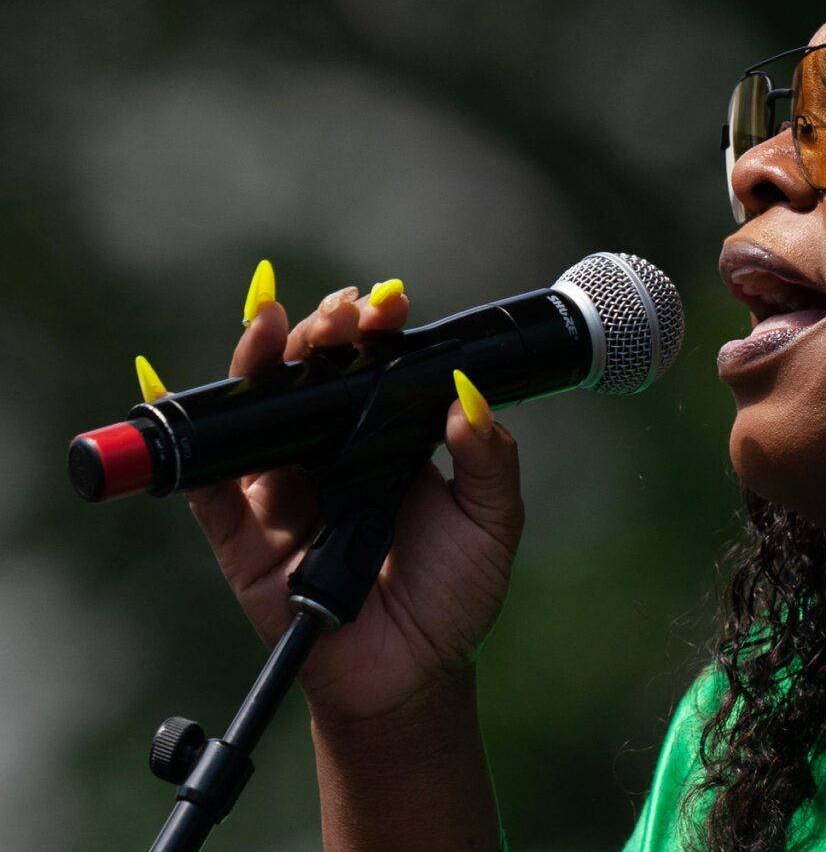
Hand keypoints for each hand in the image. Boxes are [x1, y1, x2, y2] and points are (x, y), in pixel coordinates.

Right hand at [179, 263, 524, 729]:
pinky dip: (191, 441)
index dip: (377, 330)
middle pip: (313, 374)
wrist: (412, 676)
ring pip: (259, 410)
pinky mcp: (243, 535)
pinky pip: (206, 482)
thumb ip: (488, 459)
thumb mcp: (491, 521)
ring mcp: (284, 489)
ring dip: (261, 360)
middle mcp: (333, 451)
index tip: (389, 302)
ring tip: (273, 322)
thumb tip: (467, 397)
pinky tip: (181, 395)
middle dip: (322, 331)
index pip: (376, 366)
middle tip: (343, 312)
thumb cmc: (456, 593)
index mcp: (390, 437)